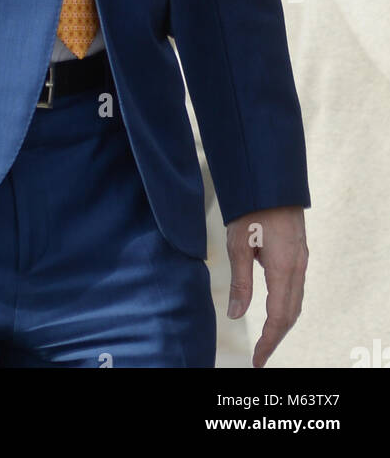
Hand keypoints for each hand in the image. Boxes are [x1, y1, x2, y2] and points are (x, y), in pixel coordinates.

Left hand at [226, 205, 307, 366]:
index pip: (279, 317)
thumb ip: (240, 282)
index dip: (268, 341)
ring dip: (282, 322)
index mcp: (284, 269)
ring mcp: (301, 259)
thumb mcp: (239, 244)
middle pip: (291, 313)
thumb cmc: (251, 208)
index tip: (257, 359)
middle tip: (260, 355)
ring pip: (296, 301)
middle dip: (276, 337)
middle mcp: (298, 267)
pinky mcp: (299, 251)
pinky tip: (274, 308)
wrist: (271, 179)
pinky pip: (296, 287)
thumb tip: (236, 315)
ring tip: (266, 338)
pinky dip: (286, 305)